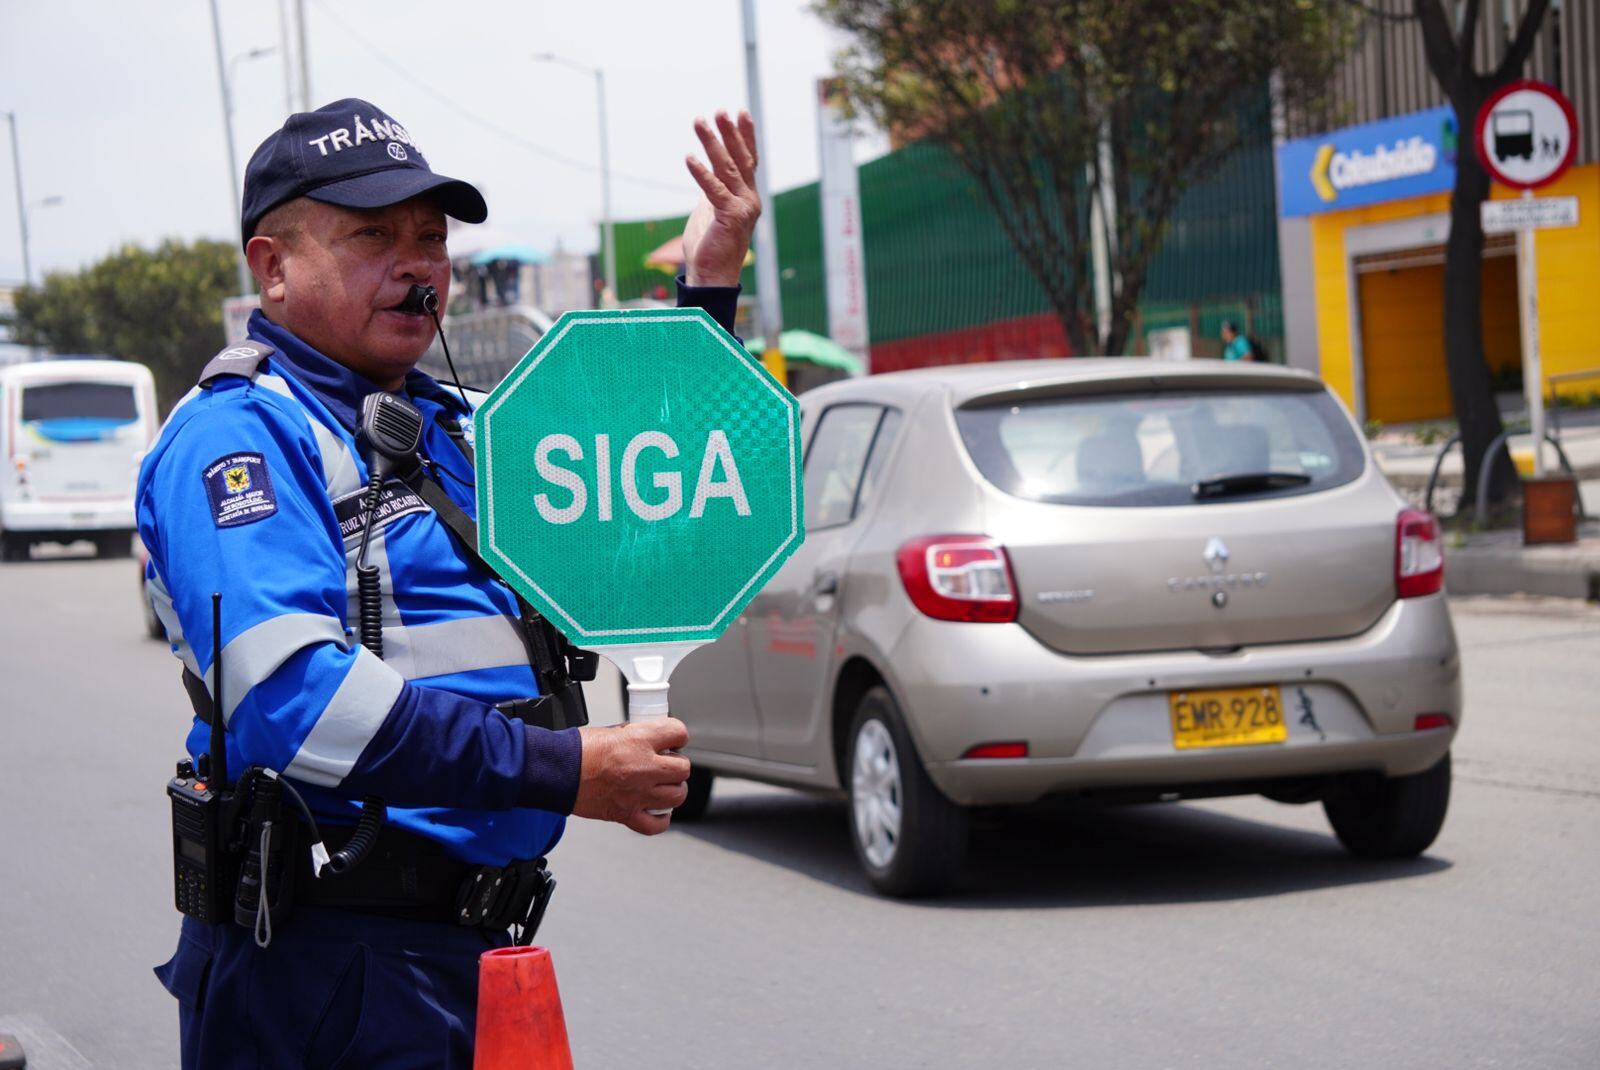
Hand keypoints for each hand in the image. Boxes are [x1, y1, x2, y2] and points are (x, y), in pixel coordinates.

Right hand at [572, 718, 690, 833]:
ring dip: (673, 790)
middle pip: (683, 768)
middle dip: (677, 765)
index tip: (674, 739)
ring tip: (663, 785)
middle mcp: (642, 768)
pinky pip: (656, 824)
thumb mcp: (612, 730)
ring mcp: (636, 794)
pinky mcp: (625, 814)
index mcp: (638, 741)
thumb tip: (650, 738)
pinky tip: (658, 810)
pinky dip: (661, 819)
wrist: (555, 772)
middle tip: (666, 763)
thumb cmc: (576, 750)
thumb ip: (635, 735)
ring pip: (677, 796)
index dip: (678, 735)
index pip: (679, 732)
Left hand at [682, 110, 760, 287]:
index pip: (748, 160)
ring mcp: (743, 208)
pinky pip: (713, 190)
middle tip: (719, 111)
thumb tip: (707, 170)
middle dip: (730, 133)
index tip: (739, 113)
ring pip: (726, 168)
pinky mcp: (730, 217)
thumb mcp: (711, 210)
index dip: (745, 135)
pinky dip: (701, 173)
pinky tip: (689, 157)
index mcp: (747, 196)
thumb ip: (713, 189)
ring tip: (700, 122)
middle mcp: (750, 199)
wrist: (712, 275)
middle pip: (740, 159)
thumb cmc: (711, 246)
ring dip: (712, 143)